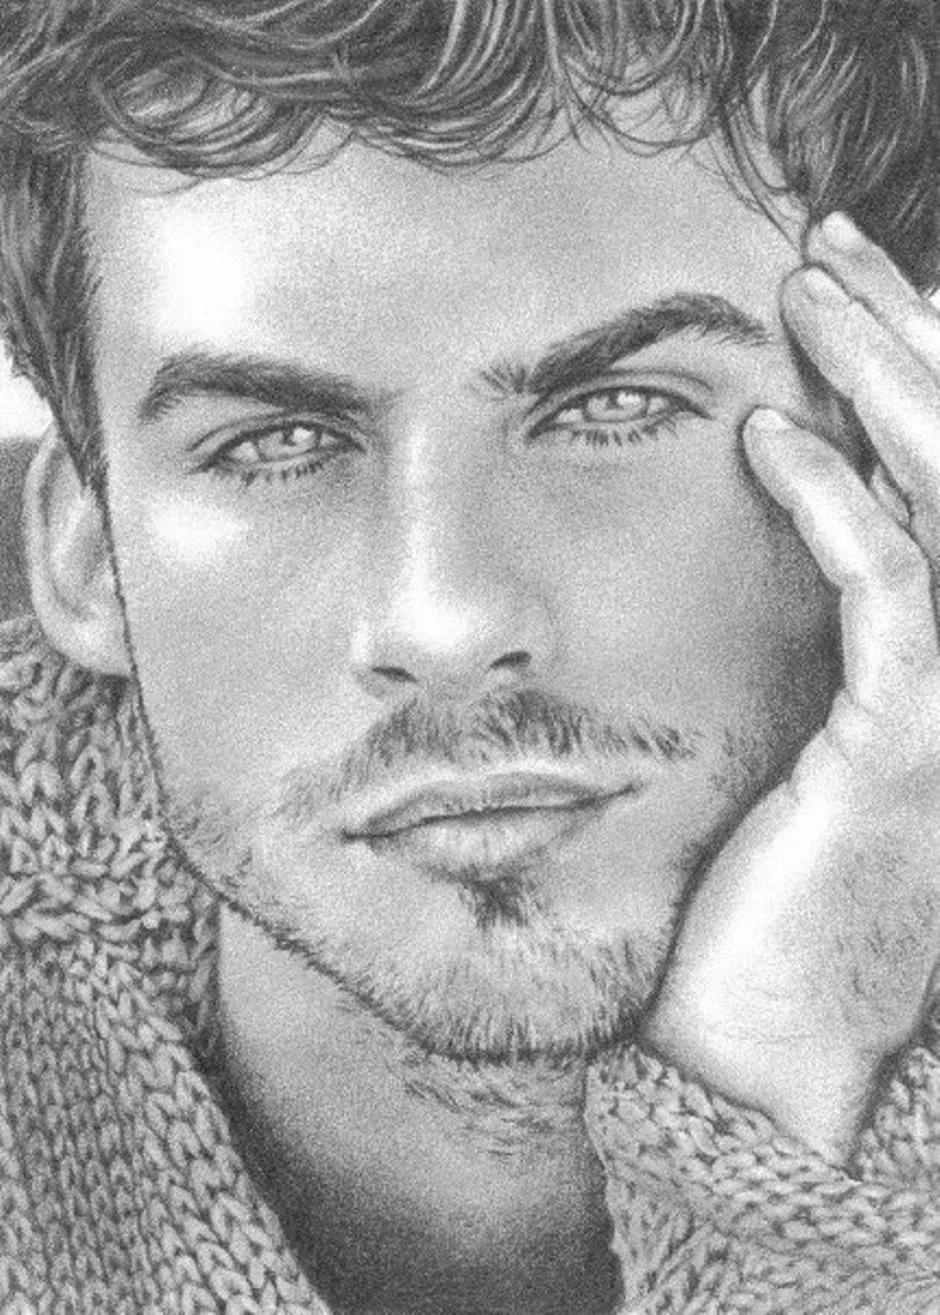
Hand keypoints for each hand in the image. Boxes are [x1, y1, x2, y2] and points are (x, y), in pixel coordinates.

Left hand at [643, 213, 939, 1162]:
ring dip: (879, 380)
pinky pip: (891, 591)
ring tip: (808, 287)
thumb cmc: (745, 912)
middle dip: (901, 338)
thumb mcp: (768, 752)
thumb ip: (772, 655)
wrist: (763, 1051)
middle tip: (827, 243)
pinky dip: (835, 504)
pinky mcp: (906, 745)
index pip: (933, 479)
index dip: (899, 375)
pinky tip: (772, 435)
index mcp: (929, 661)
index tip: (829, 299)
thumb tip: (707, 562)